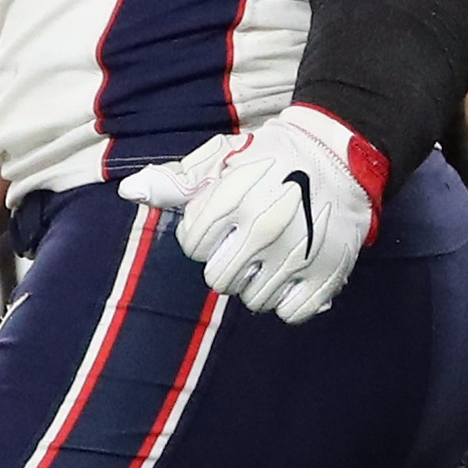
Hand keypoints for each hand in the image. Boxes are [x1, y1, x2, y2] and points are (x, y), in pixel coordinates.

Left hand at [116, 105, 385, 324]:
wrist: (339, 155)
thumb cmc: (271, 157)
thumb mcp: (222, 158)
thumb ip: (175, 180)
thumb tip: (129, 191)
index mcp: (230, 200)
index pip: (192, 246)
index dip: (202, 236)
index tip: (222, 223)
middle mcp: (262, 229)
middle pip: (220, 280)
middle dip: (227, 264)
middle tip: (244, 245)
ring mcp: (297, 253)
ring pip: (254, 300)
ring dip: (257, 284)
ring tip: (271, 256)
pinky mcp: (328, 272)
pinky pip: (292, 313)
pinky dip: (289, 301)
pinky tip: (291, 276)